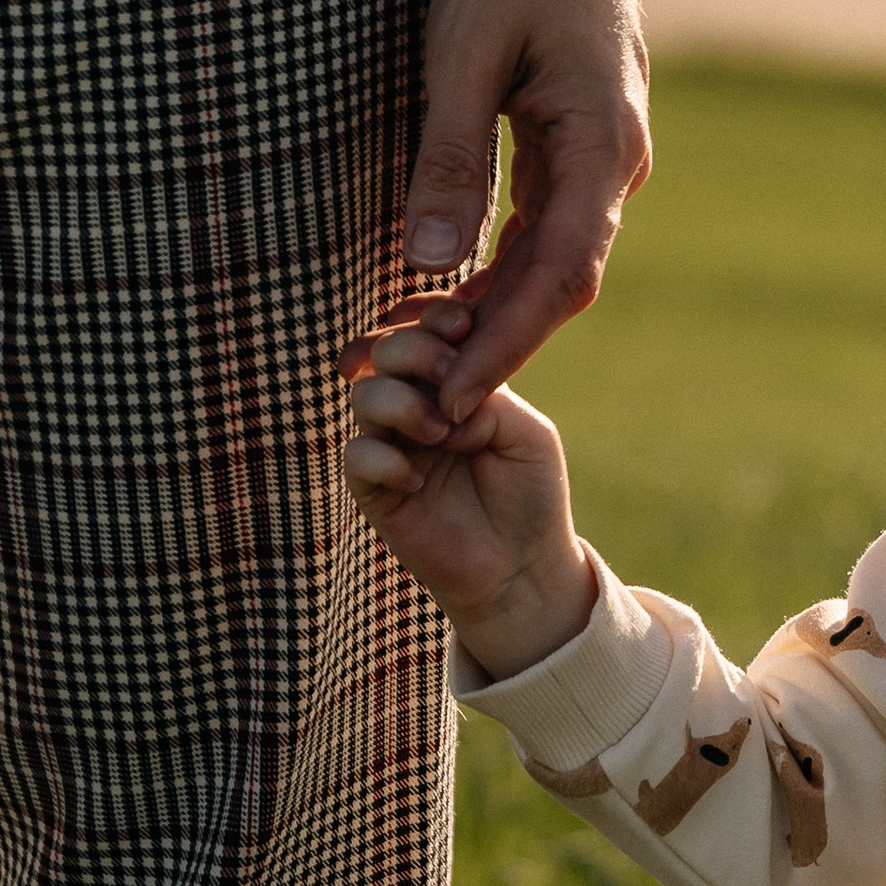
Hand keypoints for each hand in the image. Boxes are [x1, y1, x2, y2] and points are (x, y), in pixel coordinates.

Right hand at [341, 306, 596, 675]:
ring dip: (401, 404)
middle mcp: (416, 406)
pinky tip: (417, 481)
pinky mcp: (375, 490)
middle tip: (447, 371)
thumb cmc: (529, 494)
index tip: (461, 327)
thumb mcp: (525, 432)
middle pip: (384, 351)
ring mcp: (392, 445)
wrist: (522, 566)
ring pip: (364, 396)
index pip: (425, 331)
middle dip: (412, 350)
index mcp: (454, 383)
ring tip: (440, 435)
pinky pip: (356, 456)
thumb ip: (486, 393)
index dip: (435, 319)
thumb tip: (439, 383)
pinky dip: (385, 460)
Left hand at [394, 0, 651, 418]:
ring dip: (494, 310)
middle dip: (495, 343)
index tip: (456, 397)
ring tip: (422, 354)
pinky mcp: (580, 138)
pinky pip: (548, 223)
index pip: (561, 277)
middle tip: (423, 397)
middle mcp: (617, 161)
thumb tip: (433, 263)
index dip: (508, 344)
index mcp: (600, 144)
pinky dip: (500, 265)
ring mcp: (604, 152)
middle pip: (561, 282)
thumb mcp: (464, 53)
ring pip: (554, 258)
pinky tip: (449, 291)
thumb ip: (452, 160)